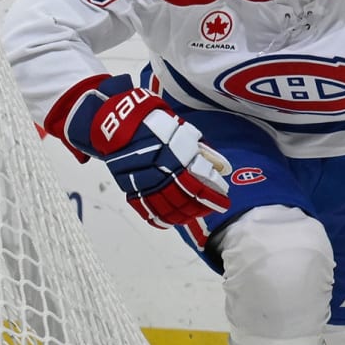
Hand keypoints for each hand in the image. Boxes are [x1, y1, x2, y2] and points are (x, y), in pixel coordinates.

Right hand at [52, 75, 230, 227]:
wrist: (121, 123)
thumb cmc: (157, 125)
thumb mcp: (185, 133)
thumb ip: (202, 151)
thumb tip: (220, 167)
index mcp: (177, 160)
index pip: (198, 186)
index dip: (213, 198)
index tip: (223, 203)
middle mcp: (161, 174)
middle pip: (184, 201)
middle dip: (199, 209)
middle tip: (209, 210)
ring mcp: (144, 182)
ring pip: (166, 208)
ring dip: (182, 216)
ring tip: (192, 216)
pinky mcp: (130, 186)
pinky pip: (144, 207)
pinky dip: (158, 218)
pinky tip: (168, 221)